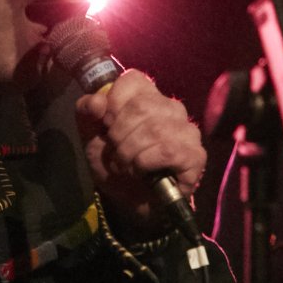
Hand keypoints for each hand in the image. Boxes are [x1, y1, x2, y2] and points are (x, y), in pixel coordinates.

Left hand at [75, 69, 203, 234]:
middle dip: (118, 134)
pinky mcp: (195, 155)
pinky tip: (143, 172)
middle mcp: (172, 108)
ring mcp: (187, 131)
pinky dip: (145, 163)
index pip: (133, 80)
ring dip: (130, 153)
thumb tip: (96, 102)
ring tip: (126, 165)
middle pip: (140, 106)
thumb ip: (88, 112)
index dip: (113, 102)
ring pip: (154, 129)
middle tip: (116, 152)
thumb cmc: (115, 164)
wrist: (130, 202)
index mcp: (148, 96)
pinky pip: (167, 150)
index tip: (106, 125)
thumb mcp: (91, 136)